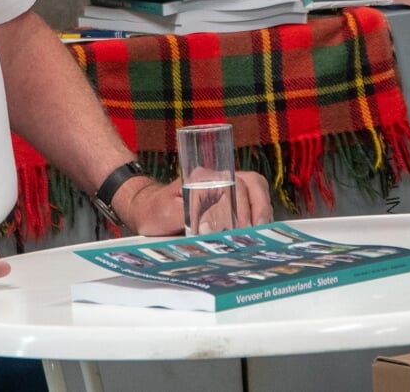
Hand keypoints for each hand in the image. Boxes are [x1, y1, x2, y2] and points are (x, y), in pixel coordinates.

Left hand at [114, 170, 275, 235]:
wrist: (146, 210)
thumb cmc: (155, 211)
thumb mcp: (167, 214)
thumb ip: (189, 217)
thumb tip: (212, 226)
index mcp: (203, 177)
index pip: (233, 183)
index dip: (243, 205)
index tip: (243, 225)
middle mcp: (218, 177)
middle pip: (251, 184)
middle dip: (259, 208)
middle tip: (258, 232)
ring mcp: (225, 186)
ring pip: (256, 189)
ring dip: (263, 210)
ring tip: (263, 232)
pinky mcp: (228, 198)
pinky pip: (252, 199)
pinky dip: (259, 213)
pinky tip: (259, 230)